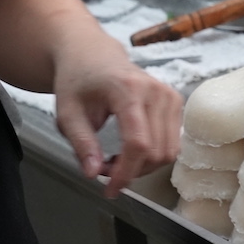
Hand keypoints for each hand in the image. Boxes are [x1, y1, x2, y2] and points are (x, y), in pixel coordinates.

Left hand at [54, 58, 181, 198]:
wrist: (94, 54)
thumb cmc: (78, 80)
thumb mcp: (67, 112)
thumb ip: (81, 143)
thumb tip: (93, 173)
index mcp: (128, 90)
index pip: (138, 143)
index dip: (126, 172)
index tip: (110, 190)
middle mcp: (157, 92)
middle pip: (156, 151)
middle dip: (132, 171)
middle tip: (104, 169)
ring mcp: (171, 96)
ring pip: (169, 152)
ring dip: (144, 166)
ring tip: (117, 159)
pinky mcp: (176, 103)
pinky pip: (172, 143)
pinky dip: (153, 156)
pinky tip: (132, 150)